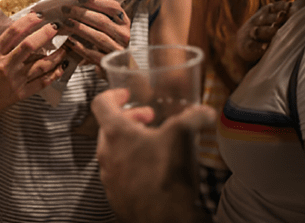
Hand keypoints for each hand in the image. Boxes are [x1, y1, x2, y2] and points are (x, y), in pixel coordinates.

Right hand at [0, 12, 67, 125]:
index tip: (39, 15)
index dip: (29, 21)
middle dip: (46, 33)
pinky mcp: (21, 93)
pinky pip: (43, 82)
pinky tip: (61, 66)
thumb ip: (2, 44)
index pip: (13, 31)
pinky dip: (55, 73)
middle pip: (30, 46)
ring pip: (41, 65)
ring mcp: (14, 81)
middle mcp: (4, 66)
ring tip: (65, 47)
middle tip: (56, 27)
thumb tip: (22, 28)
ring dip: (57, 54)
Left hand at [60, 0, 131, 65]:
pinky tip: (70, 42)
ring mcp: (118, 50)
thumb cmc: (110, 46)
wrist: (119, 72)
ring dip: (80, 28)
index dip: (96, 1)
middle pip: (102, 20)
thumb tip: (78, 5)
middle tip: (66, 9)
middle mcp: (124, 36)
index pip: (113, 7)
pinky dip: (80, 47)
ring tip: (66, 23)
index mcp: (125, 24)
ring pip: (98, 36)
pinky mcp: (109, 64)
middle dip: (81, 13)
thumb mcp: (110, 30)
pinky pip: (93, 54)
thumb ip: (100, 19)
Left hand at [91, 89, 214, 222]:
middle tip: (149, 119)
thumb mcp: (182, 137)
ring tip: (154, 144)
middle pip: (109, 126)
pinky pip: (120, 171)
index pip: (101, 103)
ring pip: (115, 149)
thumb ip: (192, 118)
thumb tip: (203, 111)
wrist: (163, 220)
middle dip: (130, 118)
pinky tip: (153, 169)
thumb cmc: (166, 177)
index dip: (112, 94)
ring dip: (131, 141)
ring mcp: (109, 174)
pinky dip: (133, 162)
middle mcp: (106, 153)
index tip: (125, 95)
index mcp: (115, 133)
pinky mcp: (115, 192)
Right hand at [235, 0, 291, 64]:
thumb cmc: (261, 32)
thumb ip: (279, 15)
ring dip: (267, 29)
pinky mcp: (246, 45)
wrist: (241, 46)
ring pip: (258, 31)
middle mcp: (255, 22)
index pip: (271, 8)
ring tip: (275, 28)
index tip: (290, 5)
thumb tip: (294, 6)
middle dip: (275, 17)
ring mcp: (249, 33)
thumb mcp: (267, 21)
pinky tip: (265, 47)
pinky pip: (252, 45)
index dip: (280, 6)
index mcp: (262, 14)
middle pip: (265, 18)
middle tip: (283, 14)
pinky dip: (258, 46)